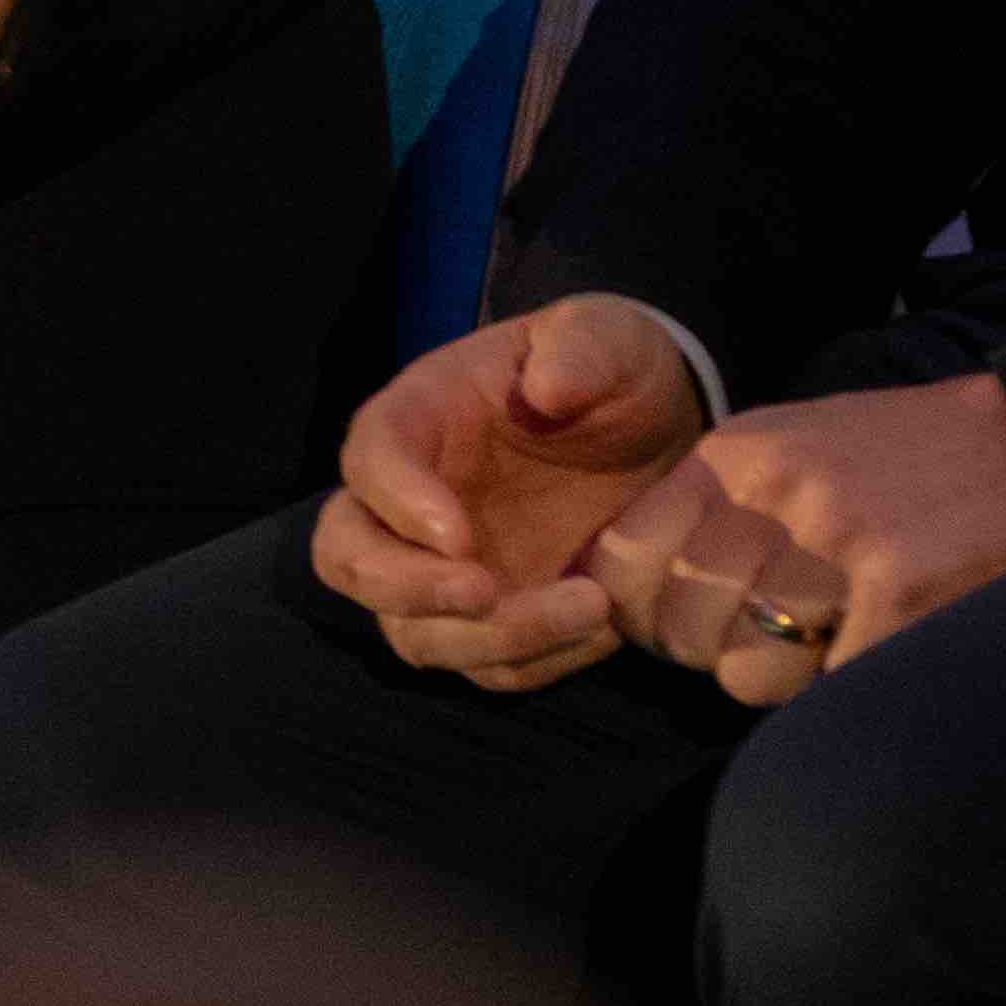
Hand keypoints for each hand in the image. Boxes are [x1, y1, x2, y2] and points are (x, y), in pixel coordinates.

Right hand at [311, 294, 714, 689]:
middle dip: (403, 588)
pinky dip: (538, 660)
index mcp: (420, 416)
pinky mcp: (491, 620)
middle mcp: (409, 501)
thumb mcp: (612, 339)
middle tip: (483, 593)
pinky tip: (603, 624)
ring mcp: (443, 570)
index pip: (368, 459)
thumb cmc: (614, 373)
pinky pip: (488, 666)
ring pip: (413, 632)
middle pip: (347, 558)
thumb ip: (581, 347)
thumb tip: (546, 388)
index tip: (459, 535)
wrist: (658, 437)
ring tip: (590, 606)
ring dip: (487, 638)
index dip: (397, 503)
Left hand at [592, 372, 1005, 707]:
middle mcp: (776, 491)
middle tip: (774, 637)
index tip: (677, 625)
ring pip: (745, 673)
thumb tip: (621, 590)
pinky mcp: (901, 593)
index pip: (621, 561)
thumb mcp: (791, 449)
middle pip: (679, 629)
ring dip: (786, 679)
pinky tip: (881, 645)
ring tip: (834, 638)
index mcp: (736, 454)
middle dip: (716, 653)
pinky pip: (826, 688)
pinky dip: (847, 686)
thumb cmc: (905, 462)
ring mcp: (838, 540)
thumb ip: (711, 510)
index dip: (639, 614)